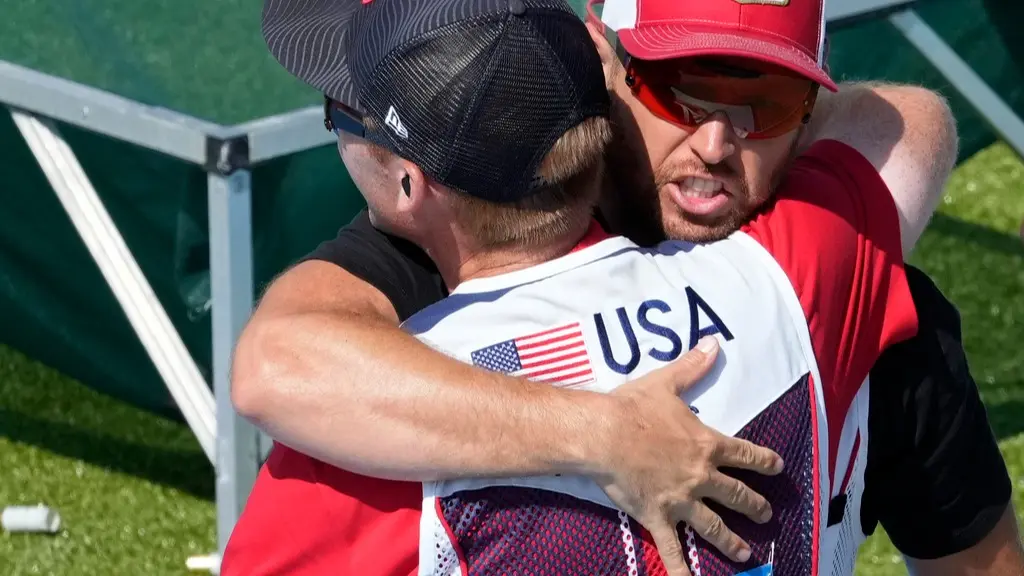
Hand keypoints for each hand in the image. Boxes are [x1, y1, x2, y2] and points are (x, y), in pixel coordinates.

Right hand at [594, 336, 783, 575]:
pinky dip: (681, 569)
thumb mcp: (667, 383)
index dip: (765, 461)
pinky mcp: (659, 517)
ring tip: (746, 554)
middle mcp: (701, 476)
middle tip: (767, 514)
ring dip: (733, 542)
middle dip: (756, 505)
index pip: (746, 454)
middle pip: (737, 494)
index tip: (778, 468)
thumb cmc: (635, 408)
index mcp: (707, 444)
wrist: (605, 434)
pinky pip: (672, 549)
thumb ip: (694, 367)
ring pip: (715, 526)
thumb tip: (713, 343)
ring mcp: (682, 500)